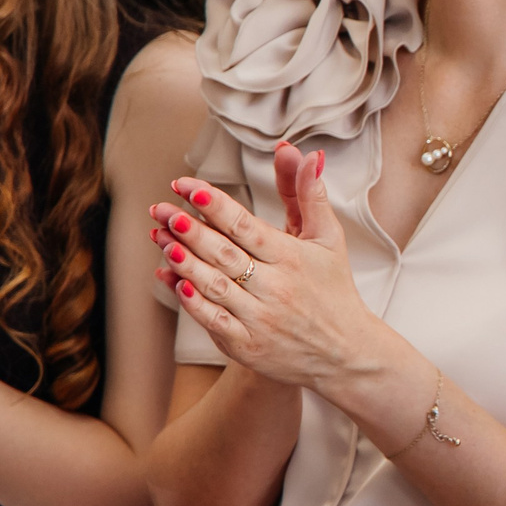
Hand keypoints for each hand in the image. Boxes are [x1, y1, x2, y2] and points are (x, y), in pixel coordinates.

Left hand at [152, 145, 384, 395]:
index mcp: (293, 258)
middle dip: (188, 229)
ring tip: (159, 237)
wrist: (346, 354)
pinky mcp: (248, 346)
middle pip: (223, 253)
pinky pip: (212, 320)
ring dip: (182, 260)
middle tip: (161, 208)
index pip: (245, 226)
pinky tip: (173, 280)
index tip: (185, 185)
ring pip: (213, 285)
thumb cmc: (333, 289)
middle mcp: (276, 288)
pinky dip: (191, 301)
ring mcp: (260, 319)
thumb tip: (302, 152)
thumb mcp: (328, 238)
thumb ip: (309, 194)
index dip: (213, 204)